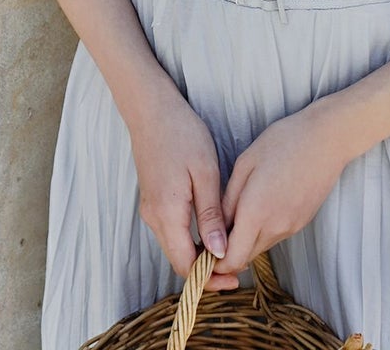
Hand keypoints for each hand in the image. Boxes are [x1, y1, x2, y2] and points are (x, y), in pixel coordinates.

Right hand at [128, 77, 239, 290]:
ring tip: (230, 249)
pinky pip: (173, 229)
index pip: (186, 265)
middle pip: (179, 259)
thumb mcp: (204, 172)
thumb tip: (220, 251)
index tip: (234, 279)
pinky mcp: (154, 199)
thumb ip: (211, 215)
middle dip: (207, 270)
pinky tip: (213, 229)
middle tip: (238, 268)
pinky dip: (192, 238)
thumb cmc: (182, 135)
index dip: (209, 278)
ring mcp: (151, 209)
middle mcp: (154, 218)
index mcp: (167, 214)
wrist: (152, 110)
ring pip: (176, 245)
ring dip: (200, 253)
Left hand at [213, 99, 348, 279]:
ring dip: (245, 240)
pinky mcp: (301, 222)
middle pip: (244, 258)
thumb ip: (227, 200)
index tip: (202, 248)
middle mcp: (275, 227)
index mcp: (255, 212)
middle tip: (214, 230)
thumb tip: (216, 228)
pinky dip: (262, 230)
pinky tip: (261, 204)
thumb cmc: (283, 142)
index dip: (213, 262)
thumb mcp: (245, 163)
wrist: (327, 139)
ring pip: (259, 247)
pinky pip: (274, 235)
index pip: (231, 260)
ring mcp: (291, 227)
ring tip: (238, 211)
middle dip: (226, 252)